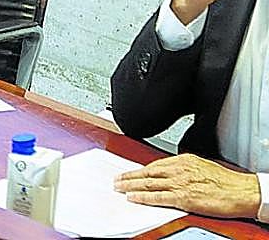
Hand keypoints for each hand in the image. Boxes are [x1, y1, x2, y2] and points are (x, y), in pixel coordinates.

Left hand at [114, 153, 260, 218]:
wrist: (243, 191)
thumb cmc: (227, 182)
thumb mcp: (202, 166)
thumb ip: (184, 168)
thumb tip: (172, 173)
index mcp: (183, 160)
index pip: (154, 164)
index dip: (139, 169)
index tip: (129, 171)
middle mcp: (178, 169)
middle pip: (147, 172)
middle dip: (129, 176)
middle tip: (116, 179)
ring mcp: (180, 183)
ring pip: (148, 183)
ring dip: (130, 185)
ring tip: (119, 187)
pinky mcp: (183, 197)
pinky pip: (158, 197)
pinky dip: (143, 197)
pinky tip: (132, 197)